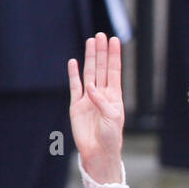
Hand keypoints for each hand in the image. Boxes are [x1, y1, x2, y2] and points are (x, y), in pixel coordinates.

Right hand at [68, 33, 124, 182]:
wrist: (98, 152)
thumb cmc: (111, 136)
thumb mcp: (113, 118)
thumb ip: (103, 102)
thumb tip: (91, 88)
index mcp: (114, 96)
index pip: (114, 71)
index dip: (114, 56)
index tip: (115, 40)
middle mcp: (101, 94)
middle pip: (101, 68)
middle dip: (101, 52)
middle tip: (100, 35)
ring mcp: (88, 99)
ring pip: (89, 74)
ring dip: (89, 58)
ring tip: (90, 42)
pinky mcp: (76, 106)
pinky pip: (75, 87)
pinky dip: (74, 75)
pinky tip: (73, 62)